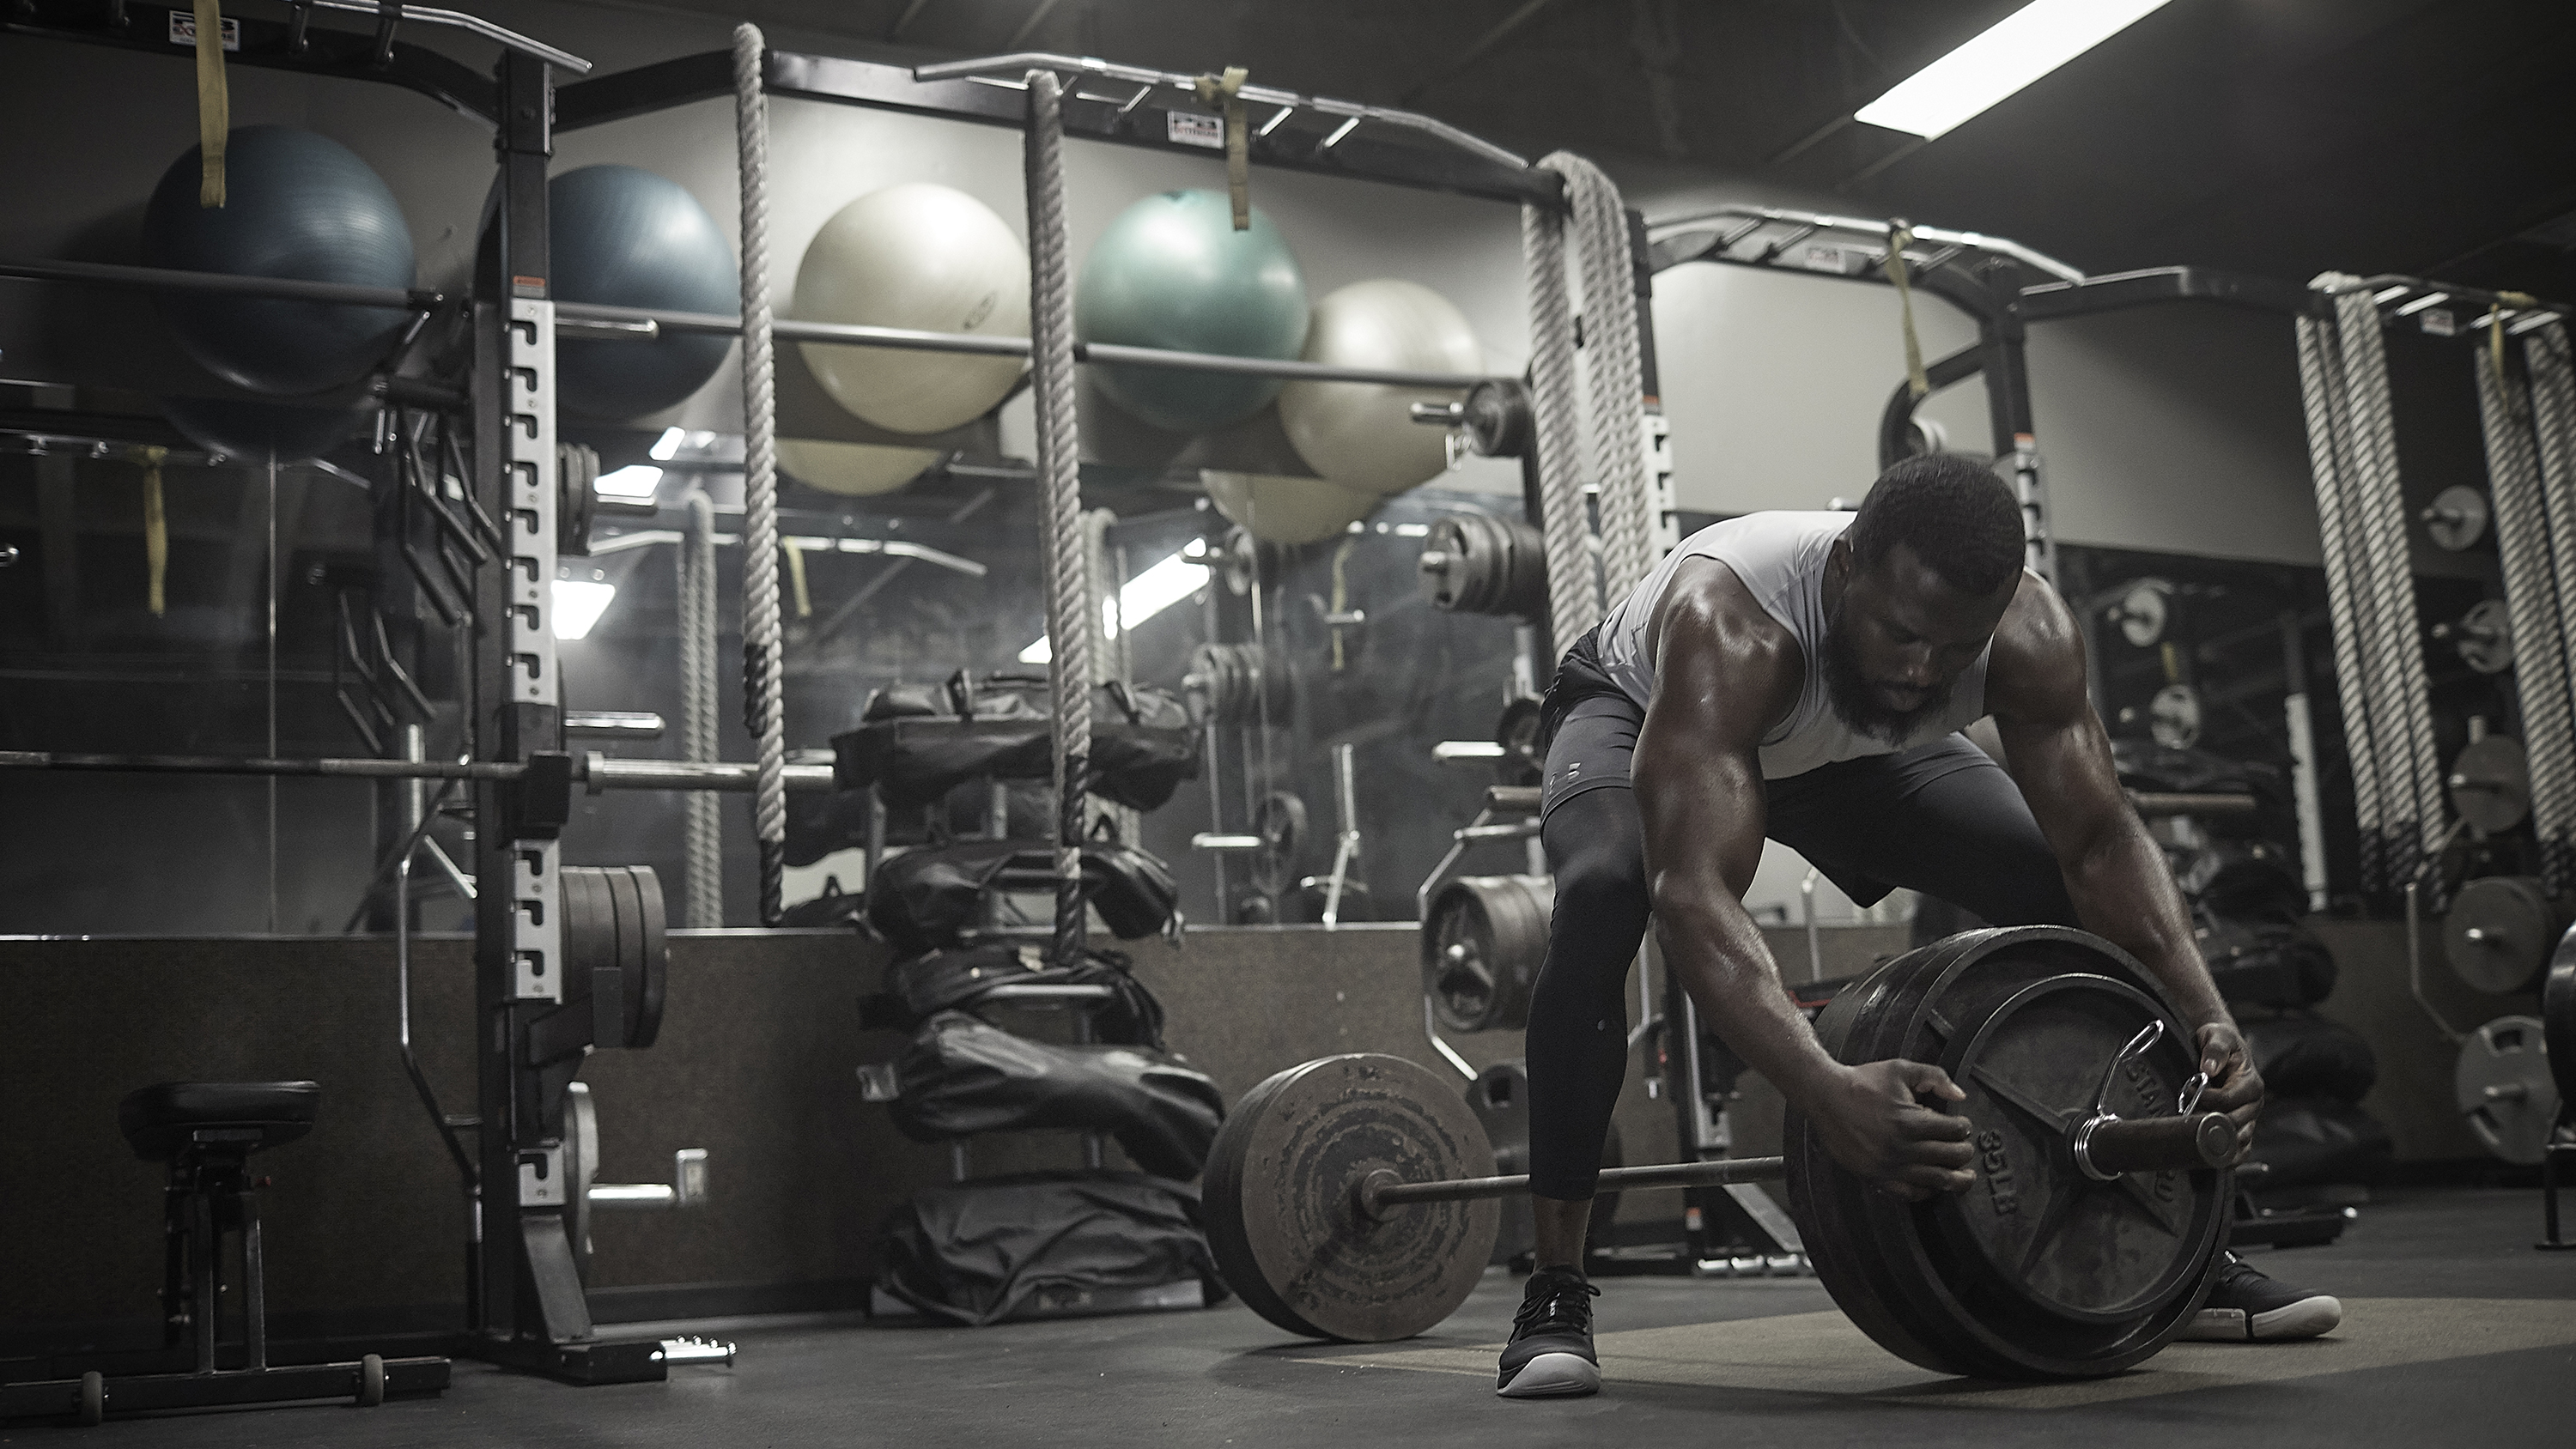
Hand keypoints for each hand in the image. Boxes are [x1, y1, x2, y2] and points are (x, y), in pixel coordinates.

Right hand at [1806, 1059, 1975, 1200]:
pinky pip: (1909, 1193)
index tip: (1962, 1125)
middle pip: (1950, 1157)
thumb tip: (1960, 1095)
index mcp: (1909, 1121)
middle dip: (1964, 1151)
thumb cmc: (1862, 1082)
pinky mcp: (1875, 1176)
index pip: (1954, 1131)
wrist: (1825, 1096)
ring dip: (1956, 1179)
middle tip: (1965, 1147)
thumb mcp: (1900, 1069)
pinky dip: (1926, 1192)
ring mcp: (1888, 1166)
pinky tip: (1934, 1185)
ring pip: (1936, 1180)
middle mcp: (1901, 1148)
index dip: (1963, 1126)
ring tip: (1965, 1176)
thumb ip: (1935, 1077)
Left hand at [2195, 1021, 2263, 1162]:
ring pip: (2238, 1140)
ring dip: (2217, 1142)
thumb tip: (2209, 1068)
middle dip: (2209, 1122)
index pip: (2228, 1101)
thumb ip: (2215, 1049)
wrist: (2222, 1045)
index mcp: (2251, 1083)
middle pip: (2233, 1124)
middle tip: (2186, 1118)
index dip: (2205, 1099)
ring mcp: (2249, 1118)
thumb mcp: (2217, 1036)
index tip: (2187, 1092)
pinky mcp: (2242, 1127)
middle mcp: (2254, 1104)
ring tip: (2194, 1138)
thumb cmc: (2220, 1040)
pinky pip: (2240, 1149)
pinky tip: (2211, 1159)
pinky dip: (2228, 1157)